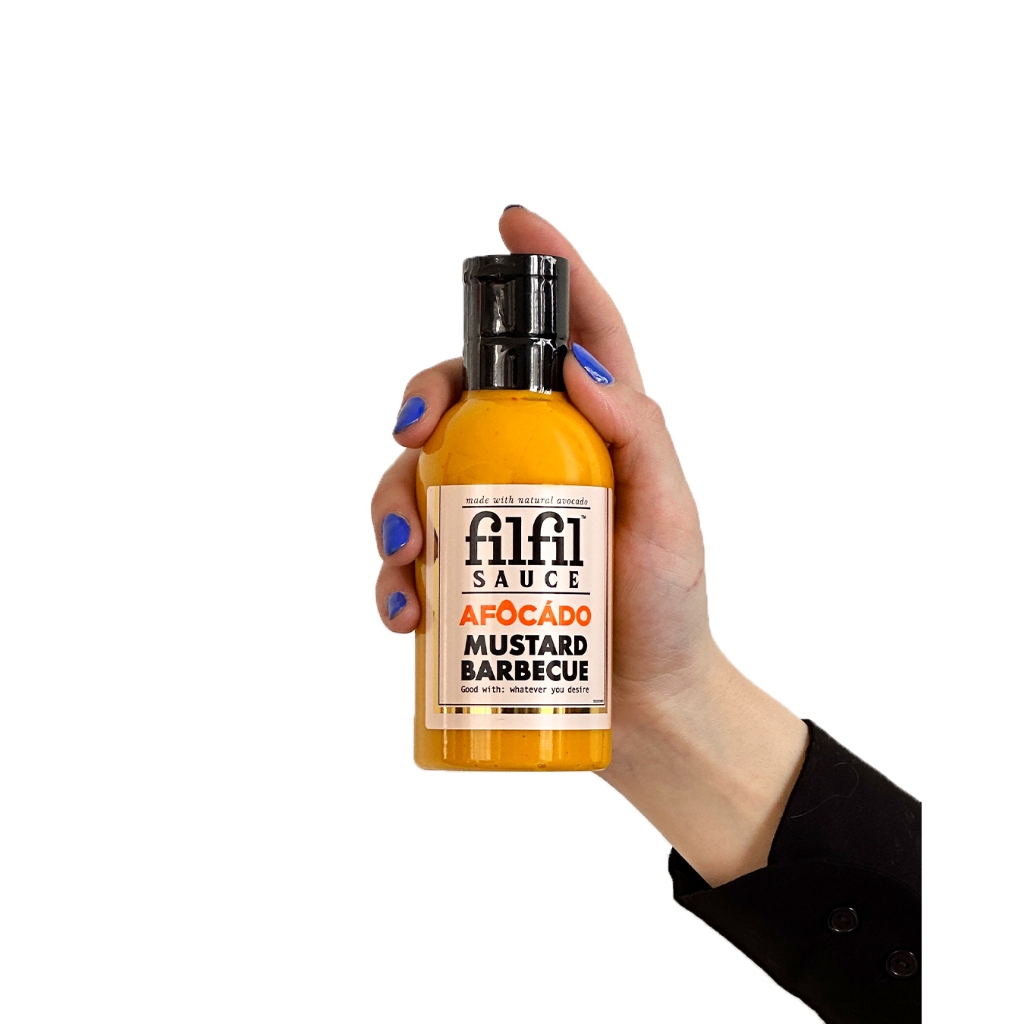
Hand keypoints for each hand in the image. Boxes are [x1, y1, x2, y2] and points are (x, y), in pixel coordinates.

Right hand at [371, 207, 807, 886]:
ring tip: (404, 553)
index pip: (575, 332)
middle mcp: (537, 463)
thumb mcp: (671, 519)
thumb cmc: (669, 611)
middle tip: (408, 433)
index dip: (548, 268)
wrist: (647, 710)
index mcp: (596, 432)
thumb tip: (581, 365)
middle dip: (421, 399)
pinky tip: (403, 610)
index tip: (512, 218)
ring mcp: (494, 520)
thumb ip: (641, 436)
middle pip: (463, 398)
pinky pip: (409, 558)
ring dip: (390, 501)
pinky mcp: (467, 579)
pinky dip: (392, 576)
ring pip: (417, 476)